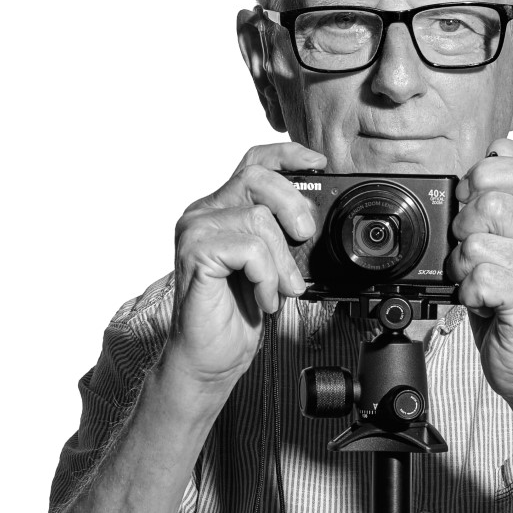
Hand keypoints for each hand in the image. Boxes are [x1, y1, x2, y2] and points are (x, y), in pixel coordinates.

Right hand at [166, 142, 326, 389]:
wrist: (210, 357)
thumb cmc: (238, 314)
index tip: (318, 164)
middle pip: (256, 177)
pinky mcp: (195, 254)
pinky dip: (266, 277)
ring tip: (282, 289)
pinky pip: (249, 249)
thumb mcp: (271, 266)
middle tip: (306, 237)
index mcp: (221, 209)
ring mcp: (194, 231)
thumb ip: (282, 236)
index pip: (253, 161)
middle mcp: (203, 213)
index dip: (287, 155)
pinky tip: (263, 298)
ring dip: (282, 260)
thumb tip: (313, 217)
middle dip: (293, 204)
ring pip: (258, 218)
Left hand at [449, 139, 512, 427]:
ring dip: (463, 269)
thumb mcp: (509, 243)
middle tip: (471, 256)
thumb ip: (501, 201)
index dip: (481, 177)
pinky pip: (479, 279)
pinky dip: (468, 296)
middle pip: (486, 201)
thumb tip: (492, 151)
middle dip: (462, 230)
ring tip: (478, 284)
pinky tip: (482, 304)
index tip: (472, 203)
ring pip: (474, 244)